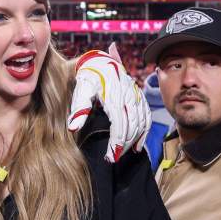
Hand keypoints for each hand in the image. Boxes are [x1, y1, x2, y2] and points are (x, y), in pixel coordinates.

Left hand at [68, 43, 150, 162]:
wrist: (100, 60)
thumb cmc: (88, 77)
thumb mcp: (81, 89)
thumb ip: (79, 108)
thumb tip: (73, 128)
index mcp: (114, 95)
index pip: (119, 124)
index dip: (117, 142)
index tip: (110, 157)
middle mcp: (128, 96)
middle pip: (131, 126)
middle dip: (124, 145)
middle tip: (114, 159)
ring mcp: (136, 96)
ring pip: (141, 122)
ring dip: (134, 140)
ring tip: (122, 153)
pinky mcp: (139, 97)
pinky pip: (146, 116)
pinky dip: (144, 132)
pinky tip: (137, 145)